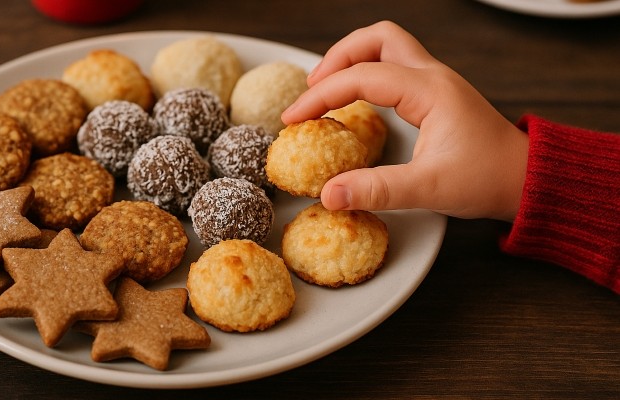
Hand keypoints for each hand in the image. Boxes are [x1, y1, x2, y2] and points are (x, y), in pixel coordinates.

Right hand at [281, 21, 528, 220]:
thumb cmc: (488, 180)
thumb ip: (377, 190)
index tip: (293, 119)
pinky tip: (353, 101)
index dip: (321, 96)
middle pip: (377, 38)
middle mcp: (432, 76)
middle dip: (337, 57)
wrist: (528, 180)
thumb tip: (328, 195)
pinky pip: (393, 66)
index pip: (362, 77)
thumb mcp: (429, 189)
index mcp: (430, 91)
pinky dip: (366, 73)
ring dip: (352, 60)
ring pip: (387, 45)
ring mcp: (435, 82)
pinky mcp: (435, 94)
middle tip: (312, 90)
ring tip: (325, 90)